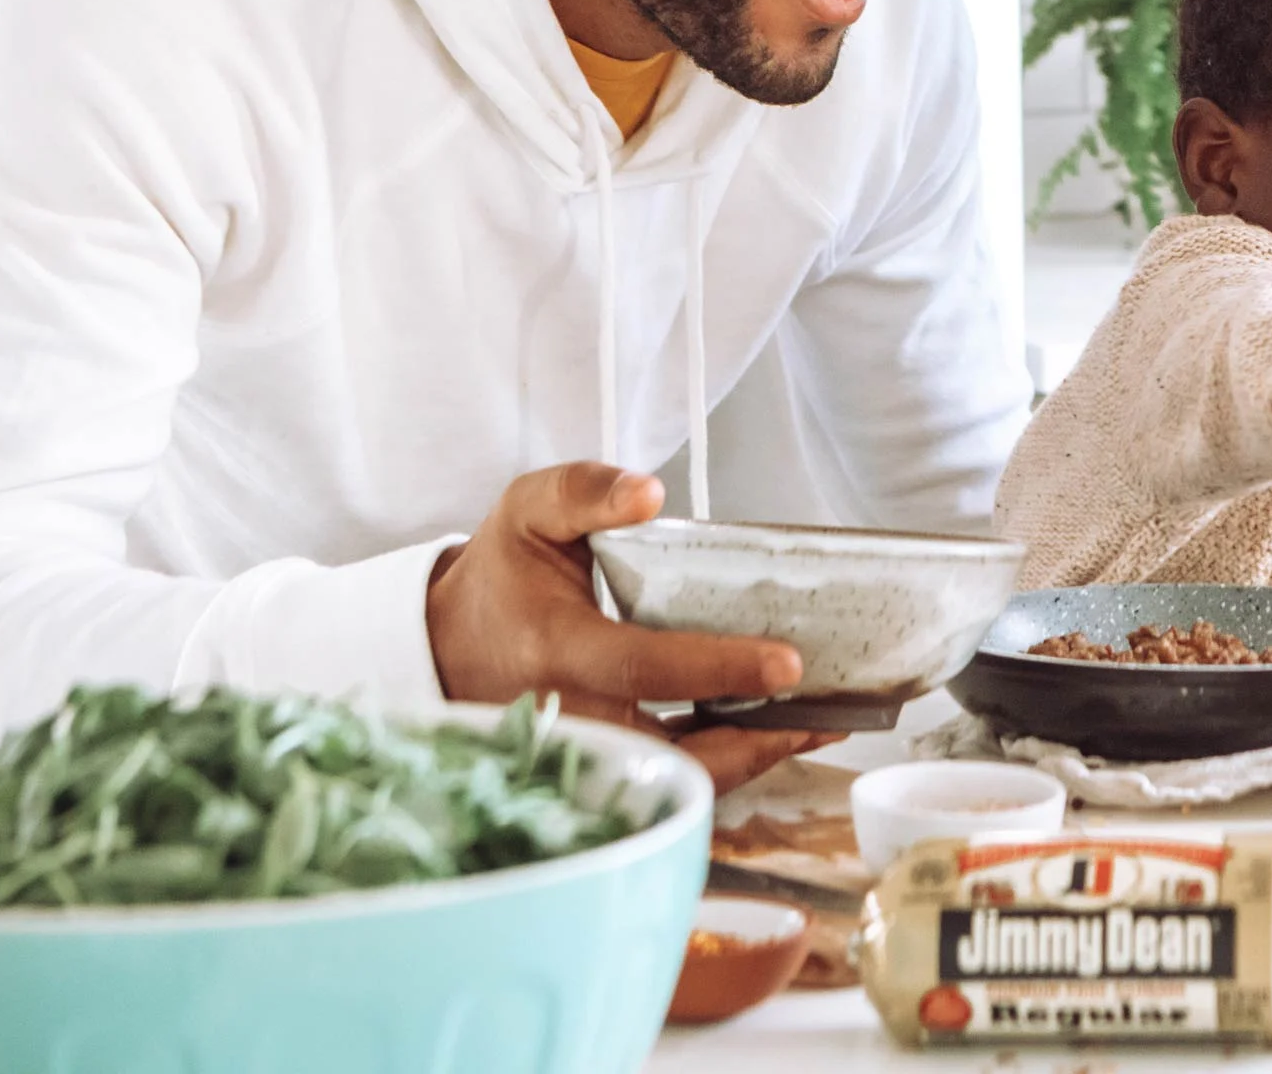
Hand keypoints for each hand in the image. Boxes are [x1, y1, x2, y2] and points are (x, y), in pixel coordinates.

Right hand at [427, 463, 826, 792]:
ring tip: (819, 726)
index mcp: (554, 646)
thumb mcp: (529, 511)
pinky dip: (722, 766)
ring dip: (749, 760)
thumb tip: (646, 493)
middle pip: (669, 750)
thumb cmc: (502, 575)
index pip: (642, 668)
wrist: (446, 644)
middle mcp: (567, 713)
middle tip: (825, 715)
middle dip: (752, 741)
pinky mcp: (593, 768)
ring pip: (672, 777)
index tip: (786, 663)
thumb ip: (584, 491)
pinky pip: (663, 780)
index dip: (717, 669)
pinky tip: (774, 737)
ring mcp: (580, 751)